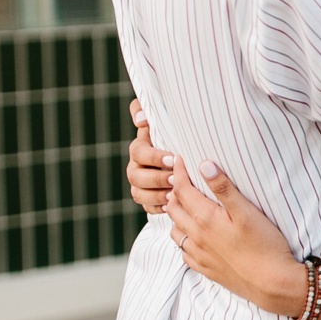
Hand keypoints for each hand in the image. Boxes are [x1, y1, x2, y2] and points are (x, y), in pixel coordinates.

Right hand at [128, 99, 173, 213]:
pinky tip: (173, 205)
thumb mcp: (164, 121)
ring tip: (174, 194)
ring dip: (157, 195)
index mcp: (140, 149)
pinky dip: (159, 208)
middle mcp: (136, 168)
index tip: (173, 159)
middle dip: (156, 178)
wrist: (185, 159)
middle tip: (176, 179)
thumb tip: (140, 118)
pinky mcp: (148, 201)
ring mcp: (140, 186)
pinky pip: (148, 208)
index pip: (138, 152)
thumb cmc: (175, 135)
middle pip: (135, 177)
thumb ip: (147, 111)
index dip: (154, 157)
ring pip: (139, 194)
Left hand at [164, 156, 310, 317]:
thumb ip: (224, 188)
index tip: (180, 160)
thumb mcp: (247, 212)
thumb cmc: (264, 245)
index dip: (179, 173)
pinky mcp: (205, 269)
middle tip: (181, 180)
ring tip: (184, 206)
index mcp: (205, 219)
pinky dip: (183, 238)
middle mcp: (196, 237)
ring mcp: (199, 255)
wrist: (272, 284)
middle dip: (174, 191)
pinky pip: (183, 251)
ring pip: (174, 230)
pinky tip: (193, 236)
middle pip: (173, 209)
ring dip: (176, 215)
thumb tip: (204, 165)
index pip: (182, 190)